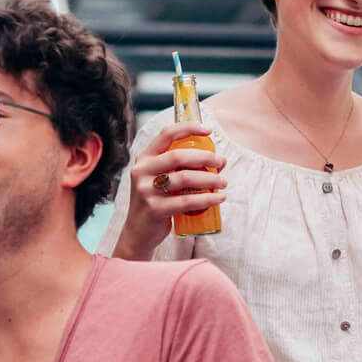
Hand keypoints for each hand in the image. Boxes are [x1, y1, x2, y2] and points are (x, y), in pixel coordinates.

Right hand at [117, 124, 225, 254]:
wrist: (138, 233)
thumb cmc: (156, 202)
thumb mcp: (160, 179)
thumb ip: (179, 168)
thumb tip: (217, 161)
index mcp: (144, 158)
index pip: (166, 135)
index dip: (188, 128)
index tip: (208, 130)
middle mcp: (142, 171)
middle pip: (179, 156)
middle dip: (205, 157)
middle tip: (221, 162)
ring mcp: (146, 190)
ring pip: (185, 178)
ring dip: (209, 179)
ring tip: (223, 183)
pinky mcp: (155, 209)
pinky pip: (186, 201)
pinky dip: (207, 199)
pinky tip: (218, 198)